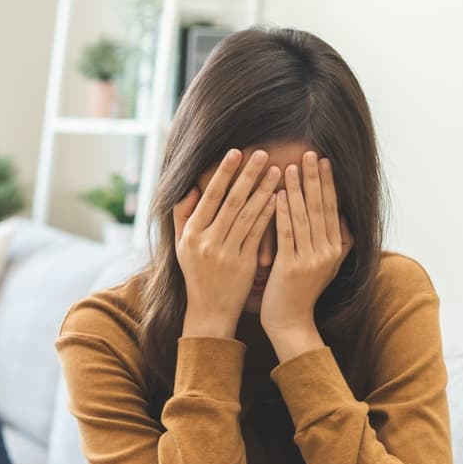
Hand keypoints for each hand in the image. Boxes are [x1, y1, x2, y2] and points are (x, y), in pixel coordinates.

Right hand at [175, 148, 279, 338]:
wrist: (209, 311)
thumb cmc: (196, 274)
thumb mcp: (182, 245)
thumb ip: (183, 214)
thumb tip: (193, 187)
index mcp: (191, 234)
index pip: (209, 197)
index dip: (224, 173)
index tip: (236, 152)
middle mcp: (208, 242)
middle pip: (231, 202)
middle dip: (248, 175)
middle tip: (263, 153)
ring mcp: (226, 254)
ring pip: (248, 216)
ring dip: (264, 190)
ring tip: (277, 170)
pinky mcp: (244, 264)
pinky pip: (258, 234)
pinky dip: (269, 215)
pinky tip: (280, 198)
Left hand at [260, 152, 353, 336]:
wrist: (290, 323)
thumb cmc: (302, 293)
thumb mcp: (327, 268)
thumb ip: (339, 244)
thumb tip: (347, 220)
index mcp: (336, 249)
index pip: (332, 208)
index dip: (328, 183)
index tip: (323, 160)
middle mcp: (327, 252)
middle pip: (321, 207)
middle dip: (314, 178)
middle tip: (309, 152)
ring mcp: (311, 260)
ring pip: (305, 217)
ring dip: (298, 189)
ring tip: (291, 166)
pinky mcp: (291, 267)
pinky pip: (288, 234)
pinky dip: (284, 212)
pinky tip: (279, 194)